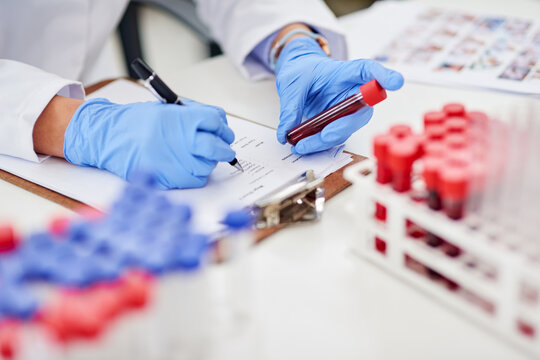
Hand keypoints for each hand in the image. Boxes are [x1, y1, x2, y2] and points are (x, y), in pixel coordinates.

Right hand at [64, 98, 234, 188]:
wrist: (107, 137)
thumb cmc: (135, 122)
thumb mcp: (166, 109)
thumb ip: (193, 116)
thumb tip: (218, 126)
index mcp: (179, 119)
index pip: (215, 121)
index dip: (222, 127)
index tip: (224, 132)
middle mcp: (178, 141)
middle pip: (216, 147)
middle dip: (224, 148)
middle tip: (225, 149)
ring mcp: (172, 162)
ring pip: (207, 166)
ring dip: (208, 162)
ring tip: (198, 156)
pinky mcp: (166, 180)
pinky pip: (193, 180)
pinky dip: (195, 174)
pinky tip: (187, 166)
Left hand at [275, 37, 403, 153]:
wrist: (297, 74)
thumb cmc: (301, 71)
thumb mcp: (292, 83)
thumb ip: (291, 107)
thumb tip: (286, 132)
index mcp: (346, 72)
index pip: (369, 71)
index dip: (383, 77)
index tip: (394, 82)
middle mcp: (353, 92)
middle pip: (360, 111)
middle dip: (343, 126)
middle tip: (326, 135)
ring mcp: (347, 110)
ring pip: (345, 129)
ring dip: (325, 140)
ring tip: (302, 145)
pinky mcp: (338, 123)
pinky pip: (333, 136)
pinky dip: (318, 143)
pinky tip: (304, 145)